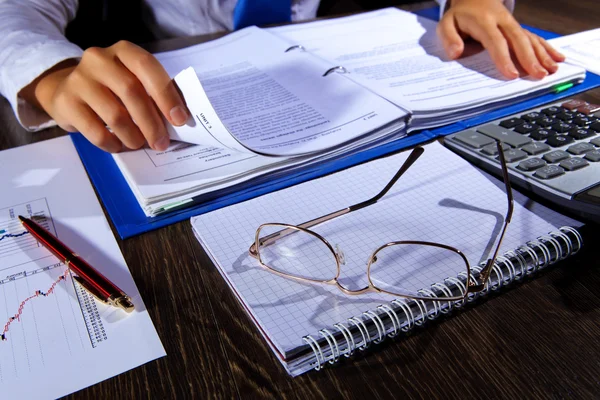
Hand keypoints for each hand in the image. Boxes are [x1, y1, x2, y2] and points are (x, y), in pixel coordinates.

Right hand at [23, 41, 188, 152]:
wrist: (66, 89)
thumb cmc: (112, 88)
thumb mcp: (133, 80)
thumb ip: (153, 93)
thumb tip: (178, 119)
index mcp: (123, 51)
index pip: (147, 67)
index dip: (166, 94)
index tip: (180, 120)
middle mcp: (99, 60)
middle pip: (132, 92)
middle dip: (152, 123)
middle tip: (161, 143)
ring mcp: (79, 80)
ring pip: (115, 115)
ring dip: (133, 136)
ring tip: (139, 144)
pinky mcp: (66, 102)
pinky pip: (95, 131)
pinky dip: (112, 143)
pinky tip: (118, 145)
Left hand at [437, 0, 565, 79]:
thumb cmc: (459, 17)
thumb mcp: (446, 24)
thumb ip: (449, 38)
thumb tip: (456, 53)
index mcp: (484, 22)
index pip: (496, 41)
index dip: (504, 58)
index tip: (512, 75)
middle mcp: (502, 21)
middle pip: (518, 40)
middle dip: (529, 58)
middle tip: (538, 75)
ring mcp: (513, 24)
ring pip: (530, 38)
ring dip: (542, 54)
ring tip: (552, 70)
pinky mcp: (519, 28)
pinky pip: (534, 37)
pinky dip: (547, 48)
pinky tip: (557, 59)